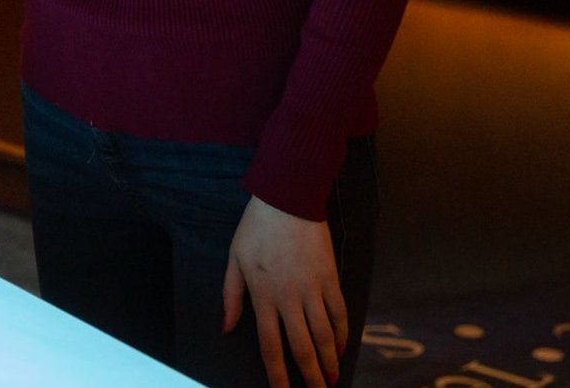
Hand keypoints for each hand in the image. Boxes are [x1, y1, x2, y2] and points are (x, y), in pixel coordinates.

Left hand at [223, 196, 344, 387]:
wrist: (287, 200)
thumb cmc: (256, 228)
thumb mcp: (234, 260)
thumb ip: (231, 297)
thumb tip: (226, 328)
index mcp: (262, 296)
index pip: (270, 346)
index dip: (277, 374)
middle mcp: (289, 298)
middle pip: (302, 348)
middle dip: (310, 376)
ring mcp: (312, 289)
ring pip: (324, 335)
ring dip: (329, 361)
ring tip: (332, 379)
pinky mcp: (330, 278)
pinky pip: (340, 312)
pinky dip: (343, 333)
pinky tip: (343, 347)